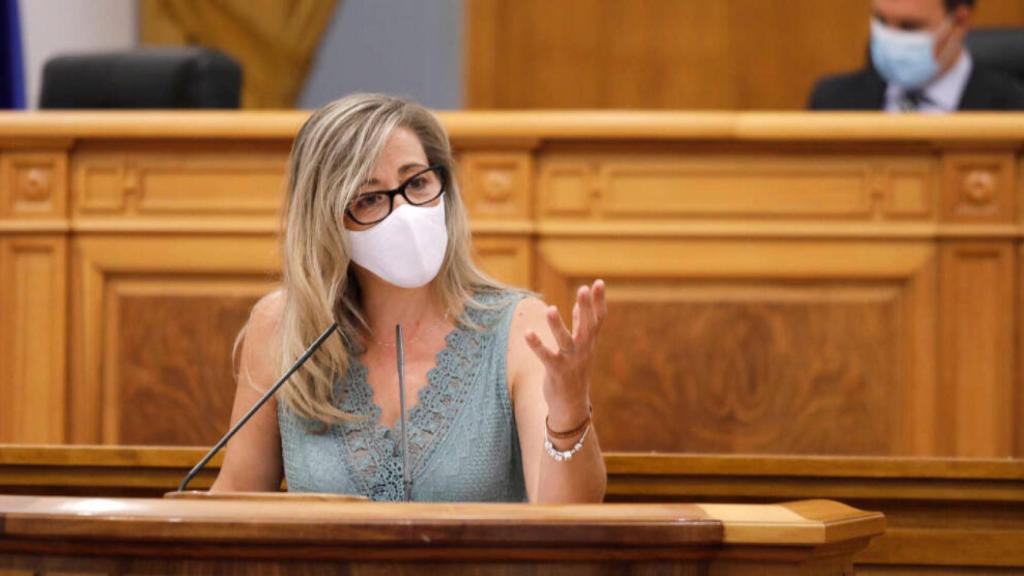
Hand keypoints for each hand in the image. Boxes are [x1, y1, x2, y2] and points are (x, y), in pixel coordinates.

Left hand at [524, 279, 607, 429]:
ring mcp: (571, 361)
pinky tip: (527, 333)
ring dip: (557, 326)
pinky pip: (546, 357)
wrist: (572, 404)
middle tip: (583, 289)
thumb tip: (582, 303)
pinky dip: (537, 345)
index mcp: (590, 342)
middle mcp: (583, 350)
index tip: (599, 282)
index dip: (599, 301)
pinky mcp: (556, 371)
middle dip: (585, 308)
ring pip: (566, 341)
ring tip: (550, 308)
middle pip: (586, 327)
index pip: (598, 319)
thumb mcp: (582, 346)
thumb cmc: (575, 369)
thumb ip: (581, 323)